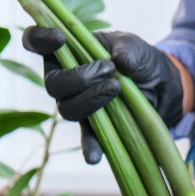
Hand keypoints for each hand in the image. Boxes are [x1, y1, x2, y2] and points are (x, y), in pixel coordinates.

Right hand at [21, 27, 184, 163]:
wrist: (159, 84)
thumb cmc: (137, 59)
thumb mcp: (135, 46)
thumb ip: (127, 48)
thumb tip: (121, 61)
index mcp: (64, 52)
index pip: (35, 42)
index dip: (38, 39)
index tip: (60, 38)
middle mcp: (64, 80)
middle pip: (53, 84)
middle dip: (80, 77)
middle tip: (109, 69)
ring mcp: (77, 106)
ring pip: (68, 109)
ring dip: (91, 99)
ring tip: (117, 87)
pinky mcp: (95, 128)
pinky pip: (87, 141)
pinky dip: (89, 148)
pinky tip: (93, 157)